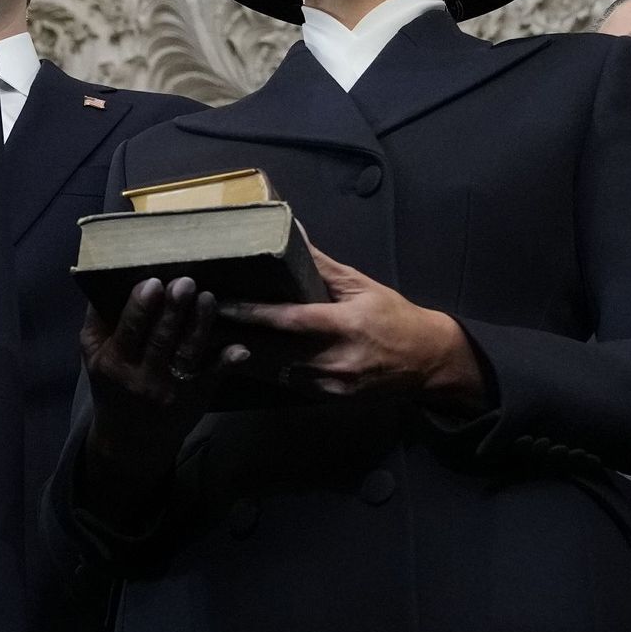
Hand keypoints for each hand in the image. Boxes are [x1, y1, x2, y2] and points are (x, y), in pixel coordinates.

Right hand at [81, 278, 217, 501]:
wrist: (130, 440)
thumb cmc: (111, 383)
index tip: (153, 282)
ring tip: (207, 298)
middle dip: (174, 310)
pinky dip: (227, 362)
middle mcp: (144, 378)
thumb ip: (97, 318)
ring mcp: (174, 389)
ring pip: (189, 353)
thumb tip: (106, 275)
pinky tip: (240, 348)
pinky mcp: (197, 396)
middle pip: (161, 339)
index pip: (128, 331)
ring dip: (200, 325)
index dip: (141, 307)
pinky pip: (213, 377)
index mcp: (115, 362)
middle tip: (185, 282)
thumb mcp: (91, 353)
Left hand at [219, 247, 488, 412]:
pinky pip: (290, 383)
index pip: (289, 320)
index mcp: (345, 326)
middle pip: (274, 351)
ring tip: (211, 339)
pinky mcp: (330, 399)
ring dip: (246, 356)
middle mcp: (336, 360)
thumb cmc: (393, 315)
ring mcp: (332, 385)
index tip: (221, 302)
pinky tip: (242, 358)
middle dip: (237, 337)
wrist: (429, 362)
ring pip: (277, 372)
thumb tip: (292, 232)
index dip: (252, 313)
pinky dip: (266, 370)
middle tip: (202, 322)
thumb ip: (322, 264)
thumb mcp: (361, 284)